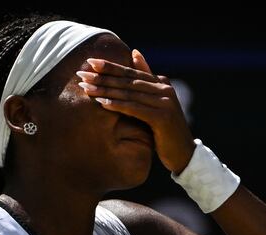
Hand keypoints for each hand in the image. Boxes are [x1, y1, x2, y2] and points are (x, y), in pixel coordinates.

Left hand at [77, 49, 194, 173]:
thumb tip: (135, 52)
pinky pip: (134, 108)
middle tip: (81, 73)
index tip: (90, 61)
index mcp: (162, 83)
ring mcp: (164, 102)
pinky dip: (117, 104)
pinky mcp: (162, 118)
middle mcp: (165, 89)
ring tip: (86, 87)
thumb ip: (146, 79)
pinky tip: (101, 102)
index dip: (110, 66)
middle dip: (103, 76)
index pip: (132, 71)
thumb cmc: (165, 128)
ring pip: (129, 93)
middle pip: (128, 80)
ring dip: (105, 89)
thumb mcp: (156, 101)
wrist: (184, 152)